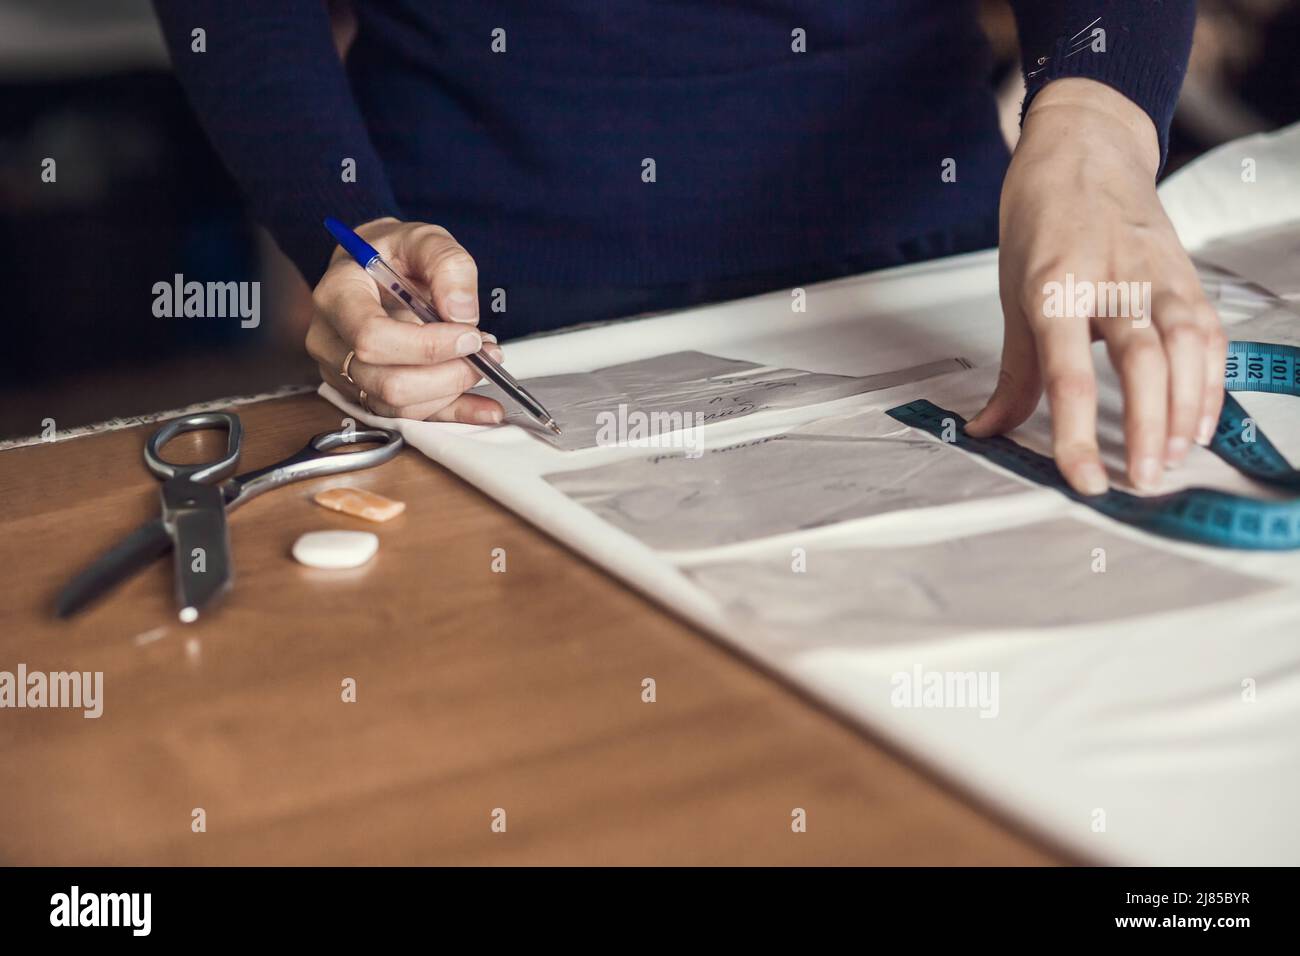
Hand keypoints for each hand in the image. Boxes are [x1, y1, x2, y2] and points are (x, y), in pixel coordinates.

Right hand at [308, 217, 505, 422]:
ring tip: (485, 363)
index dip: (427, 346)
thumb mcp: (424, 238)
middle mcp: (331, 340)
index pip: (372, 338)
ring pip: (400, 405)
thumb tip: (462, 314)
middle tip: (484, 351)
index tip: (468, 336)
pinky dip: (453, 413)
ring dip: (452, 391)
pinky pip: (411, 416)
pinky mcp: (366, 392)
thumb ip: (448, 265)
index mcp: (337, 296)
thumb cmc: (392, 252)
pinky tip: (484, 407)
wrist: (375, 266)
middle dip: (447, 374)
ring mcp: (345, 372)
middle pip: (388, 382)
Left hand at [966, 79, 1226, 494]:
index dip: (1076, 433)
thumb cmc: (1043, 218)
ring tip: (1173, 457)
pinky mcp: (1184, 274)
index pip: (1067, 375)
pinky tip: (1200, 418)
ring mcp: (1153, 274)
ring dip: (1185, 410)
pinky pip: (1208, 332)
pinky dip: (1210, 380)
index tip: (1082, 477)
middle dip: (1146, 428)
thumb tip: (988, 429)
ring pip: (1183, 347)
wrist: (1085, 147)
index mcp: (1054, 288)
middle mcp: (1109, 280)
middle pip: (1139, 363)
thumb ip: (1013, 372)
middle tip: (1140, 479)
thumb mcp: (1013, 293)